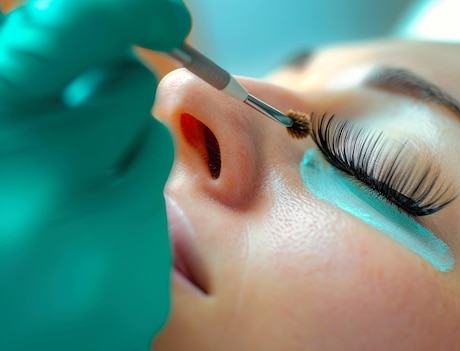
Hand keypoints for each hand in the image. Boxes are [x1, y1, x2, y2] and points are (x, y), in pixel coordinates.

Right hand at [0, 1, 190, 349]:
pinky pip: (159, 205)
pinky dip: (130, 213)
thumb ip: (27, 82)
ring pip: (151, 141)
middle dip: (108, 98)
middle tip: (72, 139)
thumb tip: (102, 39)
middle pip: (126, 83)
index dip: (124, 9)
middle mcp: (31, 169)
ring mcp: (85, 230)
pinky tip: (85, 247)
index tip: (165, 13)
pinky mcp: (128, 281)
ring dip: (121, 159)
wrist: (0, 340)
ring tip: (68, 206)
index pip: (67, 28)